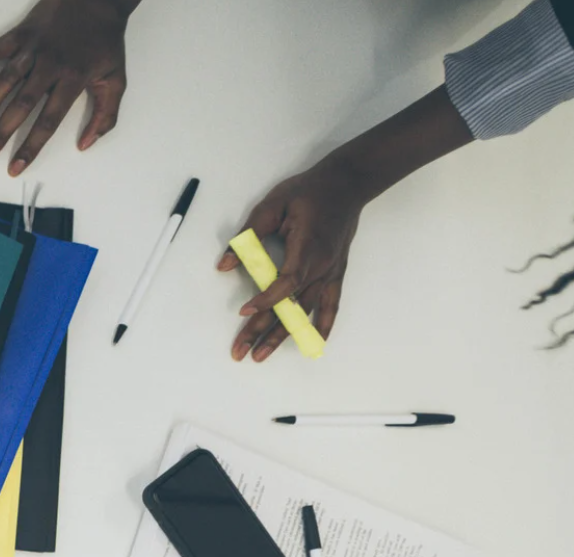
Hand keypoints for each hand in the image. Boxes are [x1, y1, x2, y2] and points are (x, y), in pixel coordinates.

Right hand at [0, 0, 133, 175]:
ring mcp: (32, 49)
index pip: (48, 121)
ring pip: (3, 82)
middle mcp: (49, 66)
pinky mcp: (19, 35)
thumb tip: (86, 144)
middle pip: (20, 106)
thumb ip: (105, 115)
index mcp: (73, 80)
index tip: (15, 167)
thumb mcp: (116, 78)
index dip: (30, 147)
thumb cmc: (105, 40)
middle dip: (0, 134)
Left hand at [217, 162, 364, 360]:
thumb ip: (248, 235)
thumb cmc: (309, 191)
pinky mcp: (336, 273)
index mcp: (306, 248)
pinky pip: (331, 305)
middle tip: (240, 352)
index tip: (244, 312)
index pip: (286, 283)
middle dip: (263, 332)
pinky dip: (322, 326)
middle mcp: (322, 266)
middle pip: (291, 307)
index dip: (266, 301)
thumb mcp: (273, 204)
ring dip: (284, 336)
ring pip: (306, 312)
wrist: (348, 183)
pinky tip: (313, 344)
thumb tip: (224, 264)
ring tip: (261, 356)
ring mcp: (331, 272)